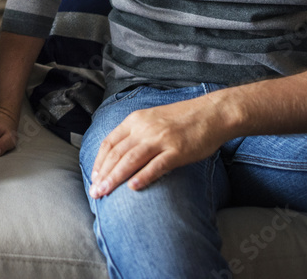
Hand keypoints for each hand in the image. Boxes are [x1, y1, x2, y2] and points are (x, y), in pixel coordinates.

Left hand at [88, 96, 226, 198]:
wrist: (212, 113)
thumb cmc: (183, 119)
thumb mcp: (152, 119)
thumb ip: (136, 134)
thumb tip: (120, 155)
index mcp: (136, 120)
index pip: (109, 142)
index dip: (99, 161)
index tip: (94, 177)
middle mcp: (144, 128)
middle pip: (117, 153)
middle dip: (103, 175)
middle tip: (95, 192)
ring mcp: (161, 139)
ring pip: (131, 160)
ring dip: (115, 178)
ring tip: (105, 192)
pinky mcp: (177, 150)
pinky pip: (156, 165)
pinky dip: (143, 176)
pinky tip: (133, 188)